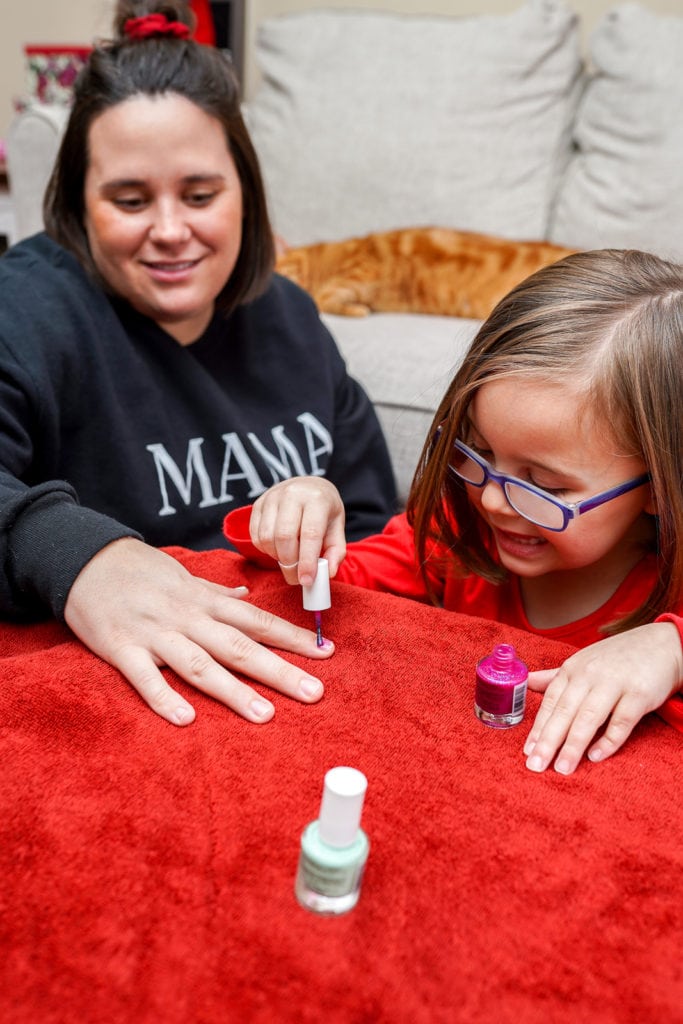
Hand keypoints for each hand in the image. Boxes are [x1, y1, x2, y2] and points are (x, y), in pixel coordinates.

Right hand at [64, 537, 332, 725]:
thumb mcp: (184, 578)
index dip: (293, 638)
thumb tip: (246, 597)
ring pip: (200, 664)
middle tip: (314, 693)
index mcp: (205, 602)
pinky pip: (145, 676)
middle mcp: (187, 617)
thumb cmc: (139, 572)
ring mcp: (155, 634)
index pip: (258, 621)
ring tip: (265, 715)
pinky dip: (165, 698)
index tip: (327, 654)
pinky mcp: (122, 648)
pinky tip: (186, 720)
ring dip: (233, 690)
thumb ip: (216, 593)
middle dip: (279, 670)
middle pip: (240, 646)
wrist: (85, 559)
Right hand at [249, 477, 345, 585]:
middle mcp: (292, 493)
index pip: (310, 534)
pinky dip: (266, 550)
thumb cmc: (324, 510)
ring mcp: (272, 497)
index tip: (307, 581)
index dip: (307, 561)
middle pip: (284, 537)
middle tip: (296, 577)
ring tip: (290, 559)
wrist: (308, 487)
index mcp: (316, 499)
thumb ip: (336, 551)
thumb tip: (328, 573)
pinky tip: (278, 548)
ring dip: (277, 557)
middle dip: (290, 564)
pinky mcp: (258, 504)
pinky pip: (256, 536)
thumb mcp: (337, 527)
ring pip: (267, 538)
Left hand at [523, 622, 682, 774]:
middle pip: (564, 711)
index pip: (551, 702)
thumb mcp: (584, 662)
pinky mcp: (639, 693)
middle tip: (536, 765)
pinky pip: (621, 721)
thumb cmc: (617, 658)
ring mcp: (614, 683)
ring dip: (573, 745)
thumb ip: (556, 676)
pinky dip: (608, 740)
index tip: (527, 751)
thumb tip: (527, 682)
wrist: (661, 645)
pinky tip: (595, 757)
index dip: (538, 727)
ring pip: (589, 718)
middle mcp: (590, 674)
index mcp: (573, 669)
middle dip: (548, 741)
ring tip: (562, 768)